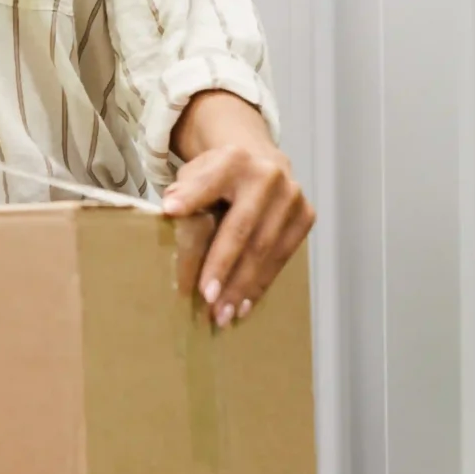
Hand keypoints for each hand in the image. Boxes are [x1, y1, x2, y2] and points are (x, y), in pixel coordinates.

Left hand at [163, 91, 313, 326]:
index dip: (191, 197)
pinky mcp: (306, 217)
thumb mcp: (196, 172)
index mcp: (235, 160)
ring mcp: (293, 198)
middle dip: (224, 266)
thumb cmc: (219, 176)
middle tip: (206, 298)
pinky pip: (282, 257)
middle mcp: (269, 177)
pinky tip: (243, 305)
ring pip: (266, 249)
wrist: (262, 163)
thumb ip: (184, 189)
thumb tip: (171, 211)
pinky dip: (261, 284)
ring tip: (223, 314)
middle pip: (243, 228)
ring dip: (243, 286)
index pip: (209, 181)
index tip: (169, 212)